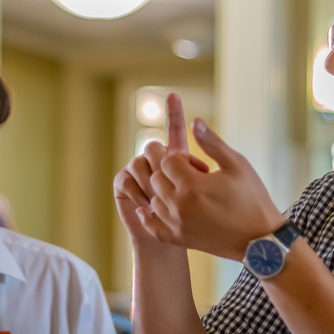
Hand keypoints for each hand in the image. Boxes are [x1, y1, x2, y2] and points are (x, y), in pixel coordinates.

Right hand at [114, 94, 206, 246]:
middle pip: (154, 148)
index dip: (173, 113)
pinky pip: (127, 177)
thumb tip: (194, 131)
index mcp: (176, 158)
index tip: (174, 94)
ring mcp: (137, 171)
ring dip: (151, 183)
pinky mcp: (123, 184)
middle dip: (162, 168)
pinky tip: (146, 204)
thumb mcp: (210, 187)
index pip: (174, 131)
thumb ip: (203, 161)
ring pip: (140, 163)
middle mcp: (155, 162)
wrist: (176, 239)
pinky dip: (137, 191)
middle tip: (175, 188)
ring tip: (162, 200)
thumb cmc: (197, 216)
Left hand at [138, 116, 284, 260]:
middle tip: (190, 176)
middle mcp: (179, 205)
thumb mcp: (237, 165)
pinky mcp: (178, 238)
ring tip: (184, 192)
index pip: (167, 160)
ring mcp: (177, 224)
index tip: (198, 165)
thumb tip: (194, 121)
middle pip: (156, 177)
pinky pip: (151, 226)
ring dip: (164, 191)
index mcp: (192, 185)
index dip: (181, 158)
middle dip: (170, 172)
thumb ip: (212, 143)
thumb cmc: (252, 198)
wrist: (260, 240)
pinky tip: (156, 208)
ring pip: (153, 199)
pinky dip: (150, 216)